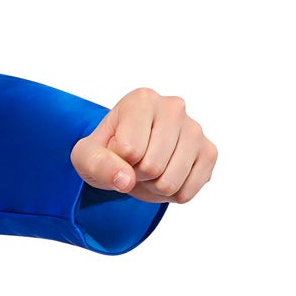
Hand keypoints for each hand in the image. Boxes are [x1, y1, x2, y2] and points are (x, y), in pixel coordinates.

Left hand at [71, 88, 216, 205]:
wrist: (127, 155)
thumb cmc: (106, 150)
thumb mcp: (87, 157)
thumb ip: (99, 165)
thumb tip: (126, 180)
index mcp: (142, 100)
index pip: (129, 150)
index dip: (118, 163)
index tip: (118, 152)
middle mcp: (174, 107)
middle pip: (152, 167)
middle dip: (137, 176)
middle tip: (134, 164)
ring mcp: (195, 129)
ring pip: (170, 182)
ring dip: (153, 187)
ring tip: (149, 169)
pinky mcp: (209, 152)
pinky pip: (187, 192)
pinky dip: (171, 195)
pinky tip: (165, 174)